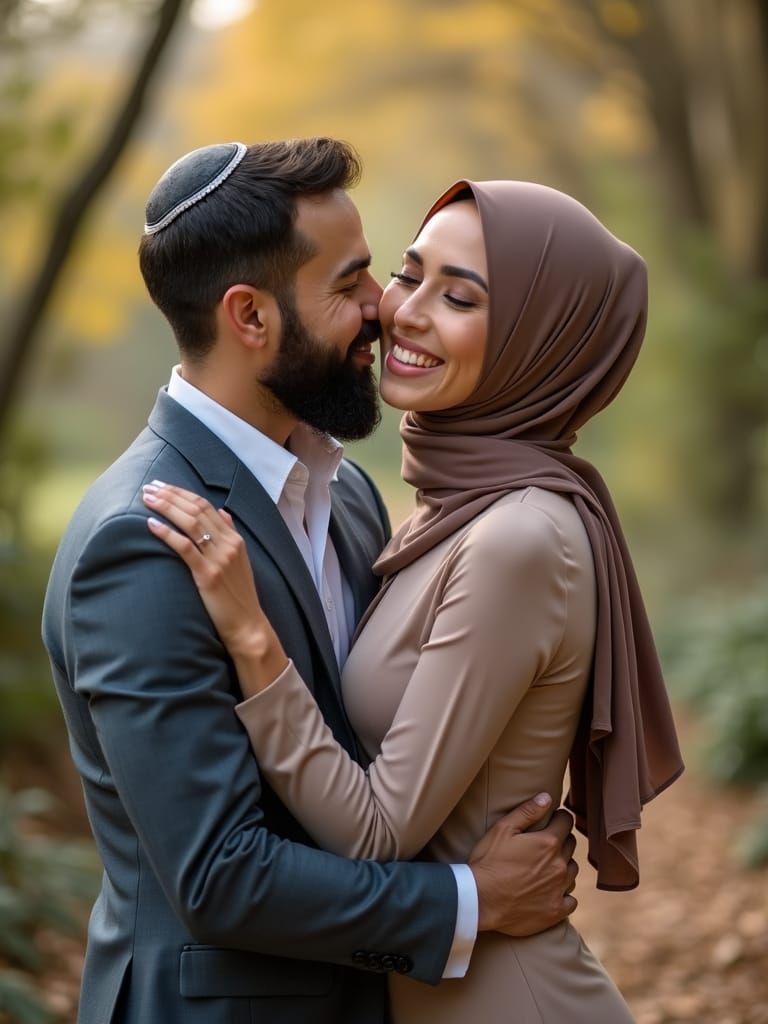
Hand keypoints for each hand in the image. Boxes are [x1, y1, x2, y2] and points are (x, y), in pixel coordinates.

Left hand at [142, 482, 287, 690]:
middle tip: (150, 486)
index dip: (182, 493)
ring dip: (166, 507)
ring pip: (190, 523)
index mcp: (235, 539)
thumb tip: (223, 512)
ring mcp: (219, 559)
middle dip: (170, 495)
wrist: (247, 625)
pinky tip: (151, 524)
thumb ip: (231, 535)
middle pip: (196, 510)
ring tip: (147, 499)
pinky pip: (185, 547)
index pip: (206, 506)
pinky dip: (167, 533)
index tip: (163, 485)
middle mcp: (229, 544)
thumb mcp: (241, 561)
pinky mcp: (208, 575)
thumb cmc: (239, 596)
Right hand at [469, 794, 577, 935]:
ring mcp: (559, 890)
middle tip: (544, 843)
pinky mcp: (555, 911)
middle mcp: (559, 865)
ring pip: (573, 871)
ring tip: (547, 866)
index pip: (566, 822)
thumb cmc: (489, 862)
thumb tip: (547, 797)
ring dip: (564, 865)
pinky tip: (552, 891)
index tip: (552, 819)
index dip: (558, 818)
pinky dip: (565, 894)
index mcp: (548, 843)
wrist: (480, 900)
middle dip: (561, 840)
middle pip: (571, 845)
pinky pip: (571, 900)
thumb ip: (527, 811)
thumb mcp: (503, 829)